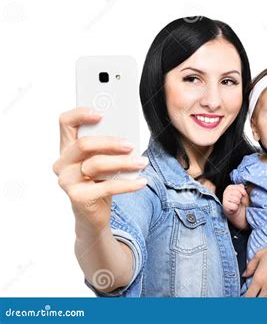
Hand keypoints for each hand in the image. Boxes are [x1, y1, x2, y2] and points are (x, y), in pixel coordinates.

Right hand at [52, 107, 148, 233]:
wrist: (92, 214)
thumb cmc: (99, 181)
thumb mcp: (103, 160)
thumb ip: (108, 147)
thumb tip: (128, 136)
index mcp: (67, 148)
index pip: (66, 123)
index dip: (81, 114)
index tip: (102, 114)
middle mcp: (62, 163)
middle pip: (84, 144)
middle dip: (110, 142)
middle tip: (131, 144)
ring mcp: (67, 181)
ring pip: (97, 164)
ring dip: (124, 162)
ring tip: (142, 162)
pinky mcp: (79, 198)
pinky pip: (107, 187)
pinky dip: (128, 184)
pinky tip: (141, 181)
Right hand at [223, 184, 247, 213]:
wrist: (238, 212)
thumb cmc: (241, 202)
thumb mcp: (243, 194)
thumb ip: (243, 189)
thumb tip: (242, 185)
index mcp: (230, 187)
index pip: (240, 187)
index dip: (243, 192)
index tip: (243, 195)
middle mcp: (226, 192)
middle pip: (238, 194)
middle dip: (240, 198)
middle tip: (238, 201)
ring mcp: (224, 199)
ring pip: (236, 200)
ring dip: (238, 203)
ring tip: (236, 204)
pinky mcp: (225, 206)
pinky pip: (234, 206)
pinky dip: (236, 208)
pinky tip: (234, 208)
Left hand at [243, 236, 266, 296]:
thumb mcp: (259, 255)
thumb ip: (250, 266)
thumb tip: (244, 275)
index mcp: (259, 278)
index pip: (249, 296)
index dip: (246, 300)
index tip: (245, 300)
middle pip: (259, 302)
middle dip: (256, 302)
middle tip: (256, 299)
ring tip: (265, 299)